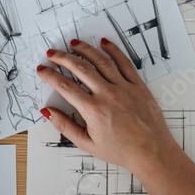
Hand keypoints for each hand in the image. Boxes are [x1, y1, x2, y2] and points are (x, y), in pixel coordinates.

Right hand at [37, 38, 177, 174]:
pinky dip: (113, 50)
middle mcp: (108, 95)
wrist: (151, 152)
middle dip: (63, 58)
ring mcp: (124, 88)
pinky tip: (104, 43)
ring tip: (73, 43)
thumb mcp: (87, 143)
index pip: (65, 86)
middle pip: (80, 69)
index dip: (50, 76)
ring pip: (100, 61)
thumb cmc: (121, 150)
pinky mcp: (138, 85)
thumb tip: (48, 112)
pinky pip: (124, 62)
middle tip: (52, 53)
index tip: (42, 70)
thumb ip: (65, 126)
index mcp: (93, 110)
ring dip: (85, 49)